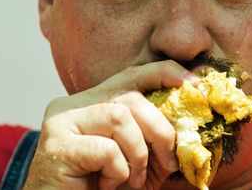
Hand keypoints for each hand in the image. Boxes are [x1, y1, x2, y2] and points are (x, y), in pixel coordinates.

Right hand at [23, 60, 197, 189]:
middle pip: (130, 98)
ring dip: (138, 154)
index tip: (195, 84)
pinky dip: (118, 171)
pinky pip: (104, 149)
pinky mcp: (55, 145)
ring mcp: (62, 121)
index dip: (165, 73)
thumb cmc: (104, 185)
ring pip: (118, 117)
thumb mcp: (140, 158)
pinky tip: (108, 184)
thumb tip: (194, 117)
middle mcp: (75, 104)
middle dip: (160, 130)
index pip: (132, 75)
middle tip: (169, 161)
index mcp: (95, 102)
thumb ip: (158, 137)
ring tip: (132, 178)